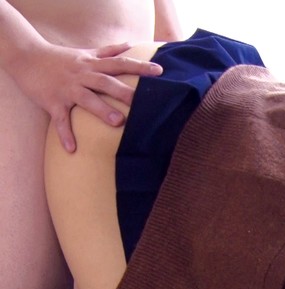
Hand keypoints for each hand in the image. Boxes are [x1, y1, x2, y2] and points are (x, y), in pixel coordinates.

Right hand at [10, 41, 162, 151]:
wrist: (26, 57)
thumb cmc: (61, 58)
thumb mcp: (86, 52)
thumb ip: (109, 50)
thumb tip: (130, 44)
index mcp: (93, 64)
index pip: (120, 63)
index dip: (139, 66)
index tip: (159, 71)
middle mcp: (82, 75)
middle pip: (106, 82)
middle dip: (123, 91)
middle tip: (141, 102)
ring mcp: (67, 89)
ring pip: (86, 99)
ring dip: (102, 110)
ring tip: (118, 122)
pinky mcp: (52, 102)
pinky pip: (60, 120)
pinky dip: (65, 134)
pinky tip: (72, 149)